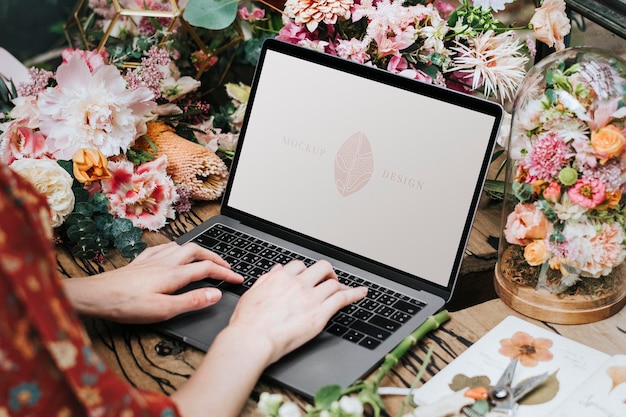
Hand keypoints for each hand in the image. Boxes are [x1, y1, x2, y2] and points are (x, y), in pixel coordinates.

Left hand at [63, 242, 242, 322]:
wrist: (95, 296)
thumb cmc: (126, 305)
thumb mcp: (163, 310)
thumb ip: (192, 300)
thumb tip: (216, 293)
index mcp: (174, 274)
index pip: (207, 269)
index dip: (226, 273)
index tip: (238, 279)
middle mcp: (165, 263)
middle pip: (197, 251)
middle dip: (215, 257)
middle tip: (225, 266)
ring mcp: (151, 260)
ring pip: (181, 246)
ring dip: (197, 250)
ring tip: (204, 257)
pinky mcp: (139, 262)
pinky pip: (163, 249)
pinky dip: (175, 249)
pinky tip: (172, 253)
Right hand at [228, 260, 367, 363]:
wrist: (253, 339)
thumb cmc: (248, 323)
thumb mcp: (252, 294)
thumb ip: (267, 279)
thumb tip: (277, 270)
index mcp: (281, 278)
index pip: (299, 266)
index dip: (306, 271)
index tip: (310, 276)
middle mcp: (298, 284)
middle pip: (321, 268)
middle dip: (327, 273)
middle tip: (329, 279)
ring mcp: (310, 298)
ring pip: (333, 283)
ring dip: (340, 284)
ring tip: (344, 288)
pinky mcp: (320, 313)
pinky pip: (343, 298)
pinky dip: (354, 294)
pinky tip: (361, 293)